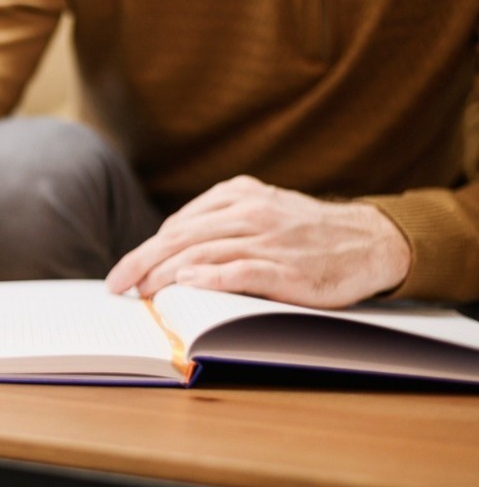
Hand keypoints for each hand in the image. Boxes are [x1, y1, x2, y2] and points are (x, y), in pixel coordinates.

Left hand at [105, 175, 410, 307]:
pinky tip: (185, 286)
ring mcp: (267, 239)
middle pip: (180, 237)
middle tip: (116, 284)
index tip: (125, 271)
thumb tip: (169, 252)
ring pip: (201, 253)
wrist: (370, 241)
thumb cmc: (308, 233)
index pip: (179, 224)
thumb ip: (221, 223)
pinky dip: (208, 278)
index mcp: (239, 194)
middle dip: (141, 262)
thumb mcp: (262, 210)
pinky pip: (238, 270)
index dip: (147, 249)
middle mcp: (249, 212)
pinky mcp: (285, 267)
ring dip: (164, 275)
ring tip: (141, 292)